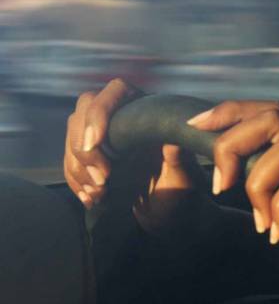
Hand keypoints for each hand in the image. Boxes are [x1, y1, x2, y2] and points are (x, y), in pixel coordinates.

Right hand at [64, 79, 199, 231]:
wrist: (169, 213)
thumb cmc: (181, 193)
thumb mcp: (184, 179)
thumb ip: (179, 161)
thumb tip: (173, 141)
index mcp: (148, 112)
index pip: (117, 90)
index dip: (99, 112)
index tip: (95, 143)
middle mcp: (123, 117)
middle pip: (83, 112)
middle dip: (85, 148)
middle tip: (102, 179)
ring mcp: (104, 136)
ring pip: (72, 137)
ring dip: (78, 168)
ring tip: (100, 194)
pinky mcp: (92, 157)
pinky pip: (70, 161)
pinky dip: (75, 181)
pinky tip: (90, 198)